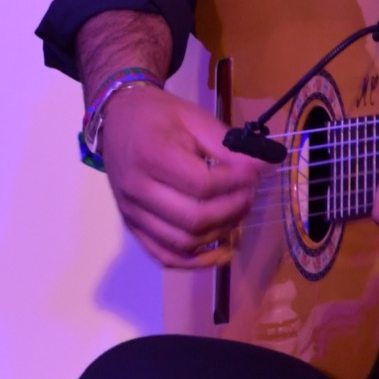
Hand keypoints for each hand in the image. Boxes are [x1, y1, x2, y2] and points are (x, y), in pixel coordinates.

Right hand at [99, 85, 261, 266]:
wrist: (118, 118)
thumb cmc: (158, 116)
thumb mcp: (194, 118)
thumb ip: (228, 145)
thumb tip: (260, 169)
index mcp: (151, 156)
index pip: (202, 185)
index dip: (237, 184)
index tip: (254, 173)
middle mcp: (136, 188)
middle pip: (194, 218)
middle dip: (233, 210)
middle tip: (249, 195)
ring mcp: (131, 210)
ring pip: (183, 241)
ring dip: (219, 234)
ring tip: (237, 216)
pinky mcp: (131, 224)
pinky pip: (164, 255)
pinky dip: (196, 262)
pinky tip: (221, 251)